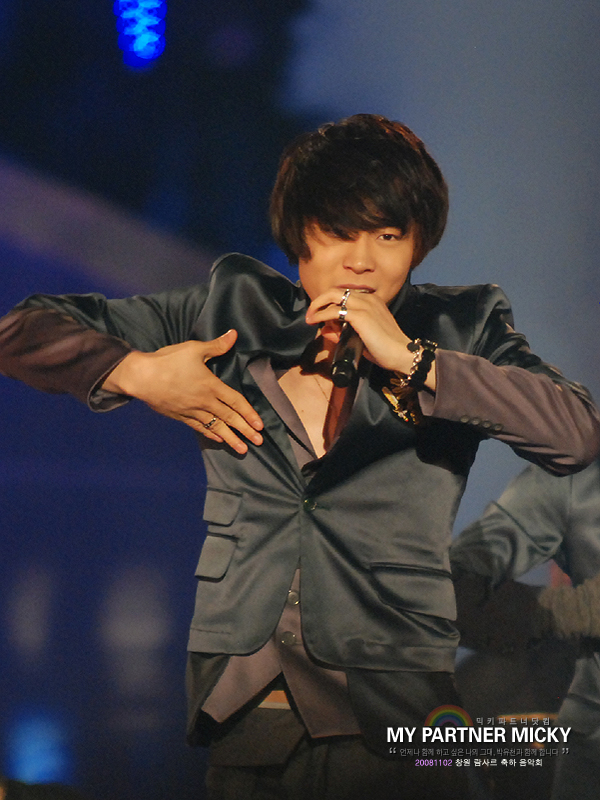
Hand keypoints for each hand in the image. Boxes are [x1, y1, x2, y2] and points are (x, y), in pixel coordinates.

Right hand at [102, 330, 262, 453]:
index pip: (235, 402)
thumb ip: (216, 345)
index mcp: (210, 385)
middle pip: (229, 418)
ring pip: (215, 427)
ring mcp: (191, 411)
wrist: (141, 377)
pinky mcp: (180, 416)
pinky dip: (210, 433)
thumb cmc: (168, 361)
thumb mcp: (194, 349)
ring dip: (231, 438)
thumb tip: (233, 334)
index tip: (260, 425)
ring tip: (242, 449)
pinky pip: (199, 427)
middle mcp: (204, 401)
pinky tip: (218, 438)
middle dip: (245, 430)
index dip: (249, 413)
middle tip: (258, 442)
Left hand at [305, 289, 436, 389]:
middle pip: (336, 291)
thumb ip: (343, 332)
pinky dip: (321, 315)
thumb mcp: (361, 338)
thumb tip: (325, 329)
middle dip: (320, 300)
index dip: (330, 302)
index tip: (320, 313)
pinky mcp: (360, 315)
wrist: (400, 353)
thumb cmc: (384, 348)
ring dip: (317, 306)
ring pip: (333, 297)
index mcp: (372, 300)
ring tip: (309, 317)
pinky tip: (315, 321)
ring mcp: (364, 305)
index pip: (345, 294)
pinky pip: (334, 311)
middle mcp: (368, 298)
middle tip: (310, 312)